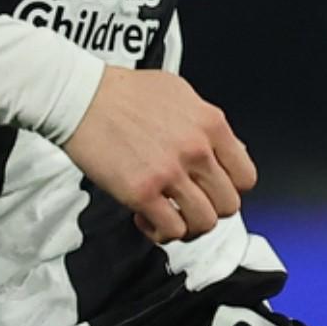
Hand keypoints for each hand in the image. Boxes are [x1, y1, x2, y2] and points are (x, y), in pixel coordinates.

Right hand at [63, 67, 255, 241]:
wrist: (81, 97)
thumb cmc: (122, 93)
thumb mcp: (181, 94)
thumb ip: (207, 124)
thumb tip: (229, 150)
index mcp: (211, 124)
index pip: (246, 177)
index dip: (230, 190)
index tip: (213, 191)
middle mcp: (196, 149)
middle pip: (229, 205)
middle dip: (209, 211)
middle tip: (189, 206)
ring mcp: (170, 172)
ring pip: (204, 223)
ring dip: (187, 226)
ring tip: (169, 216)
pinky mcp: (141, 192)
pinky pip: (170, 230)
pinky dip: (161, 232)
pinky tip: (146, 219)